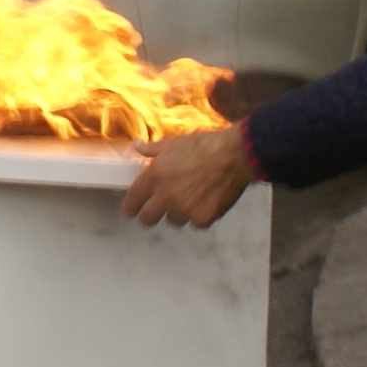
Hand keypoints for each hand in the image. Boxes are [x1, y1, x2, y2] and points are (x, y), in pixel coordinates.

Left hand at [123, 123, 258, 227]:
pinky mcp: (202, 219)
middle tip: (159, 208)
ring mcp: (184, 209)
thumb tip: (136, 145)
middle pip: (146, 220)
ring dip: (179, 213)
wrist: (235, 154)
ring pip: (173, 220)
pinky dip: (200, 215)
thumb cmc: (205, 145)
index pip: (131, 202)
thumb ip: (151, 149)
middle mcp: (165, 195)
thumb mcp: (174, 142)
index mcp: (154, 176)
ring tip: (193, 195)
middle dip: (151, 215)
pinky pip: (195, 223)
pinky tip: (208, 199)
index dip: (130, 207)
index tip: (132, 210)